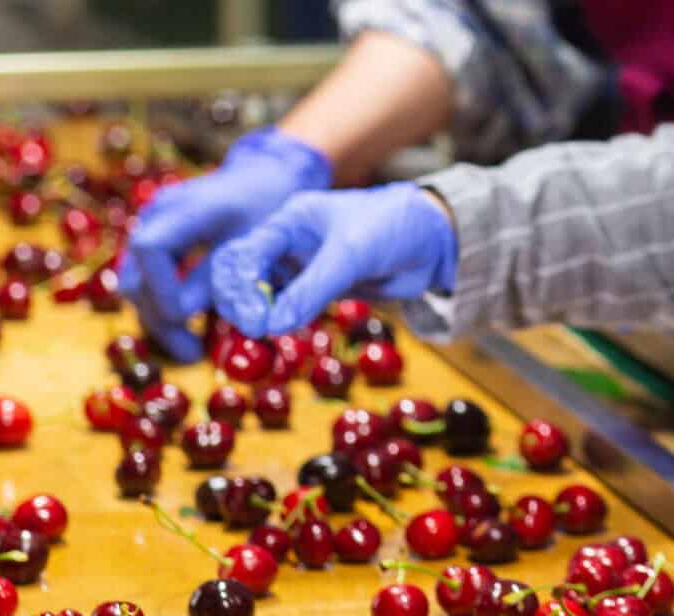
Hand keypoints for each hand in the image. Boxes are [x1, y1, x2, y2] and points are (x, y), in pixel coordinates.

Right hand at [118, 128, 329, 359]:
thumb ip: (224, 276)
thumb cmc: (269, 208)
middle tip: (195, 354)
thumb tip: (190, 316)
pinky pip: (146, 282)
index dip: (163, 289)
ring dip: (160, 321)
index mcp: (185, 208)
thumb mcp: (256, 241)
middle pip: (135, 277)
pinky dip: (163, 308)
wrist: (265, 175)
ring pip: (135, 286)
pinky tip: (190, 331)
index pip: (151, 249)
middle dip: (161, 320)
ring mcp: (151, 228)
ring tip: (193, 349)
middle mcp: (157, 216)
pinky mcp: (156, 243)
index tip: (188, 318)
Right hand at [208, 184, 457, 337]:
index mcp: (289, 221)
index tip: (255, 319)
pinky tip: (277, 335)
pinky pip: (288, 308)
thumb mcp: (350, 254)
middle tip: (254, 330)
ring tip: (261, 336)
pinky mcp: (319, 290)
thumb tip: (273, 327)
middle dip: (240, 301)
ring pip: (262, 294)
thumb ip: (313, 289)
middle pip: (243, 274)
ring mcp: (302, 268)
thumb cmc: (391, 228)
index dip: (242, 286)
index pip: (245, 252)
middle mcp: (288, 244)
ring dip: (257, 315)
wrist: (432, 241)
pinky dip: (279, 322)